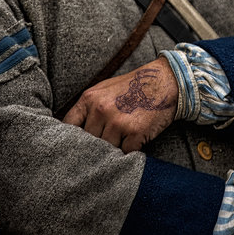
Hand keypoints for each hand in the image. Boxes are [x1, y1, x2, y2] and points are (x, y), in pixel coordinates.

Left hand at [63, 57, 177, 152]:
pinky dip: (130, 151)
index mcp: (89, 98)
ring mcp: (117, 122)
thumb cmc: (134, 87)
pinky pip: (125, 153)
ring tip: (123, 139)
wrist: (164, 81)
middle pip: (88, 141)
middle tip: (104, 145)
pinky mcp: (134, 132)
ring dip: (114, 148)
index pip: (69, 125)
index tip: (72, 147)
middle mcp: (100, 110)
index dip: (69, 139)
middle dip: (96, 145)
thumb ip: (89, 109)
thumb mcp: (105, 90)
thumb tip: (74, 132)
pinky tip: (136, 140)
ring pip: (106, 149)